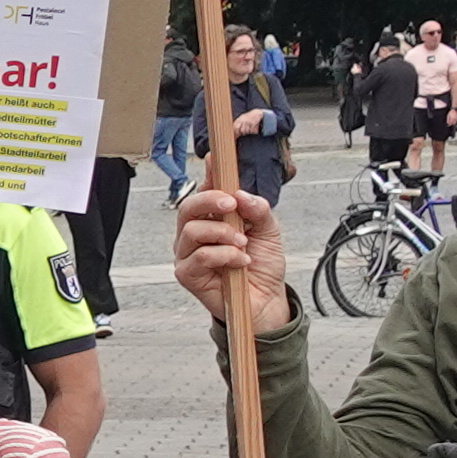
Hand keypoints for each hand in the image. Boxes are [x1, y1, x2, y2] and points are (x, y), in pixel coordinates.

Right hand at [171, 184, 285, 334]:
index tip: (216, 158)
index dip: (209, 173)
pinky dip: (224, 255)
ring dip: (223, 234)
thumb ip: (257, 209)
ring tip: (243, 244)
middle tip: (232, 205)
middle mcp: (195, 234)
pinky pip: (200, 256)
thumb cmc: (263, 265)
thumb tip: (241, 194)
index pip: (205, 190)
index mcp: (213, 218)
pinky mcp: (187, 274)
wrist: (266, 300)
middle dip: (210, 200)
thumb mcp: (269, 231)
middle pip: (188, 207)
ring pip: (192, 230)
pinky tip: (240, 261)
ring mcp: (188, 254)